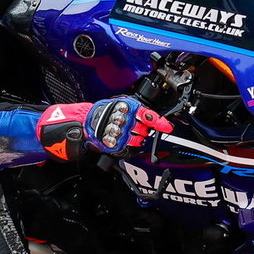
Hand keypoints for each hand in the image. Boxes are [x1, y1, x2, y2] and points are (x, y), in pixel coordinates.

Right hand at [37, 98, 172, 160]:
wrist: (85, 122)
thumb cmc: (104, 113)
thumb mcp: (122, 105)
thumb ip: (140, 112)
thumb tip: (158, 119)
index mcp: (127, 107)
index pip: (147, 115)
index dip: (159, 122)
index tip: (167, 127)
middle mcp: (124, 119)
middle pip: (145, 129)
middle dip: (143, 130)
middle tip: (134, 127)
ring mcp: (120, 132)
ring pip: (138, 139)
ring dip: (136, 138)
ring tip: (126, 133)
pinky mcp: (115, 143)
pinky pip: (130, 148)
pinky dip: (129, 145)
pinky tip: (123, 139)